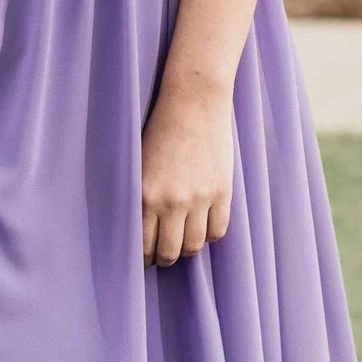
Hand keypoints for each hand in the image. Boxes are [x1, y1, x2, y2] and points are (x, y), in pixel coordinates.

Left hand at [140, 72, 234, 267]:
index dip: (143, 258)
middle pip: (169, 252)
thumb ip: (142, 197)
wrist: (194, 102)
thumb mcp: (140, 164)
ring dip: (186, 249)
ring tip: (182, 243)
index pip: (142, 245)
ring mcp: (199, 199)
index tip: (143, 260)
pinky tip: (203, 227)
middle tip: (162, 255)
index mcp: (144, 194)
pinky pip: (218, 231)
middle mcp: (171, 202)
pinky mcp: (221, 192)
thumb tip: (142, 229)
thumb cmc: (161, 129)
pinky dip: (210, 235)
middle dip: (163, 259)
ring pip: (193, 245)